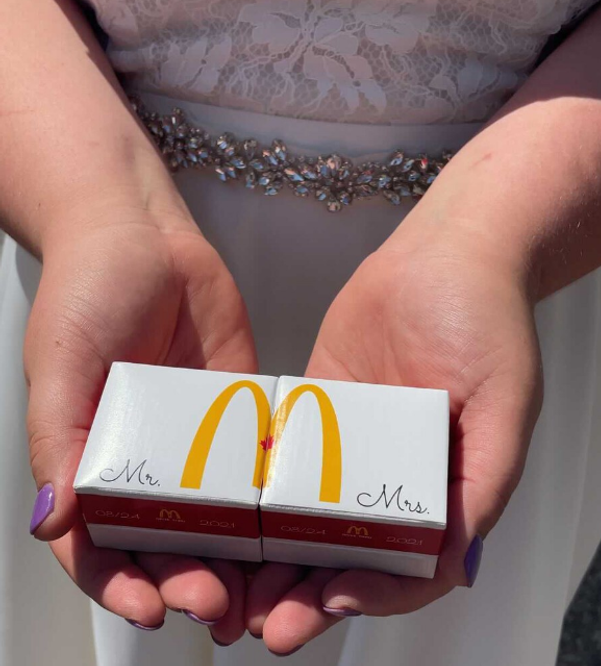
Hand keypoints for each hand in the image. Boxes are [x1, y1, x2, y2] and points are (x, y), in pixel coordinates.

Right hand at [25, 207, 256, 642]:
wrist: (146, 239)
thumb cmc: (87, 294)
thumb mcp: (61, 368)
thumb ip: (58, 443)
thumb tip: (51, 519)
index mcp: (91, 466)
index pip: (101, 549)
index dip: (121, 586)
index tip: (151, 610)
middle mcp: (146, 470)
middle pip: (166, 549)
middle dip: (189, 585)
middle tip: (217, 607)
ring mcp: (200, 452)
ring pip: (219, 527)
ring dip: (236, 566)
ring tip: (260, 595)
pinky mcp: (245, 424)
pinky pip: (262, 475)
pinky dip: (277, 510)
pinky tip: (300, 531)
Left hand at [245, 237, 541, 652]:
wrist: (451, 251)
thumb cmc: (493, 322)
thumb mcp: (507, 405)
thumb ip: (485, 483)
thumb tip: (461, 563)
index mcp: (450, 491)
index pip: (411, 566)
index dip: (375, 594)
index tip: (336, 601)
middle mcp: (398, 481)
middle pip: (349, 559)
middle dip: (309, 599)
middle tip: (269, 629)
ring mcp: (354, 451)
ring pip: (308, 526)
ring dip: (275, 568)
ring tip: (235, 596)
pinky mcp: (316, 415)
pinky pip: (281, 468)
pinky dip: (253, 504)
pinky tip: (219, 526)